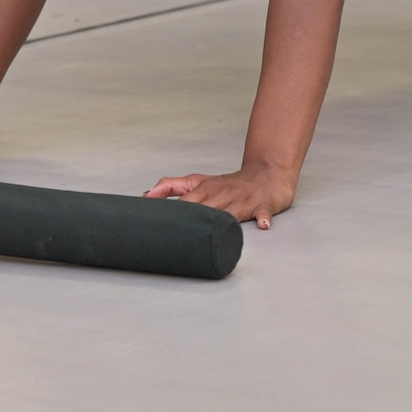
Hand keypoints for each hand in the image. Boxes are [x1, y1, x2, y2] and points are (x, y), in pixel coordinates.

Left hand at [145, 164, 295, 228]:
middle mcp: (222, 193)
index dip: (172, 215)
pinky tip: (262, 225)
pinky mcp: (263, 205)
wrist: (266, 174)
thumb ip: (171, 186)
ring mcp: (243, 199)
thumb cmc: (229, 183)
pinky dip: (263, 218)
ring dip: (224, 221)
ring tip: (214, 234)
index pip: (185, 202)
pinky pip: (263, 212)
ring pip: (231, 212)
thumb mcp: (198, 180)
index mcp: (205, 188)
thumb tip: (146, 197)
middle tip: (177, 238)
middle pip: (205, 209)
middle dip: (192, 221)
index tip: (158, 227)